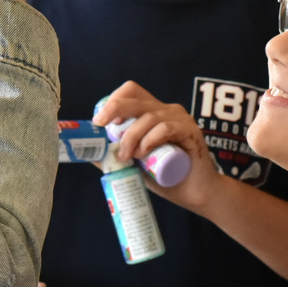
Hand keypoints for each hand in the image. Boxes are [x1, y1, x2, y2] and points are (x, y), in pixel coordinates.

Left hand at [95, 80, 221, 212]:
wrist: (197, 194)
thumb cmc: (167, 178)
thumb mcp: (136, 166)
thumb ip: (117, 157)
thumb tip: (91, 155)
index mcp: (154, 113)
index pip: (132, 91)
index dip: (113, 100)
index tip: (100, 121)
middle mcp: (167, 111)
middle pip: (136, 98)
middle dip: (114, 109)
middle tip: (101, 126)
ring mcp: (181, 119)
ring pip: (149, 116)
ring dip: (131, 136)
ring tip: (126, 156)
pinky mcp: (191, 132)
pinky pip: (165, 128)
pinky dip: (150, 140)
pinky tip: (144, 154)